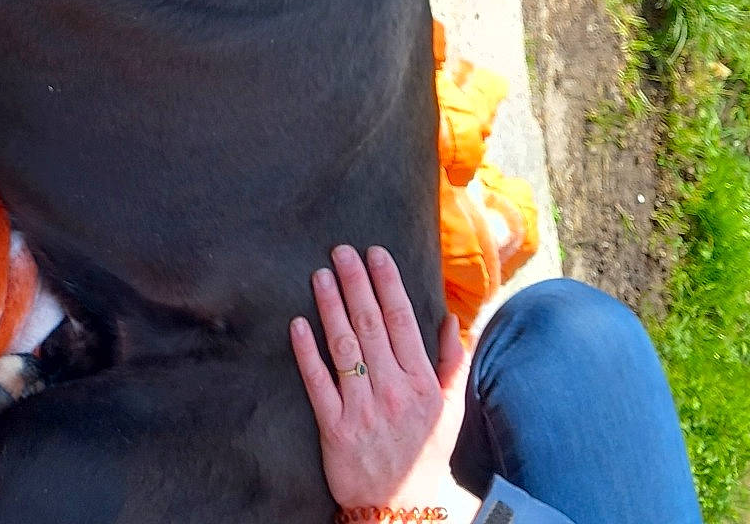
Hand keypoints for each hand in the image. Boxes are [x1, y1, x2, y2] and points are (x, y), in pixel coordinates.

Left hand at [292, 246, 480, 520]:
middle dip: (356, 283)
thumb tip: (451, 318)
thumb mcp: (449, 409)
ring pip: (345, 347)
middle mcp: (394, 392)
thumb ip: (451, 362)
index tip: (376, 253)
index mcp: (421, 383)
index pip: (402, 321)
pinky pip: (319, 383)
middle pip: (371, 326)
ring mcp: (363, 410)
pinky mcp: (335, 429)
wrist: (402, 508)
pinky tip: (298, 325)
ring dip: (331, 307)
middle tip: (340, 250)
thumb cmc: (424, 453)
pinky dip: (307, 353)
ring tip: (319, 276)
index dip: (387, 283)